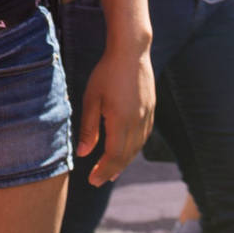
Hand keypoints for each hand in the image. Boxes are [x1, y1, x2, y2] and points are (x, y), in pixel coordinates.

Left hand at [76, 44, 155, 185]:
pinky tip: (127, 149)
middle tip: (98, 181)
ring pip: (138, 146)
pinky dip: (135, 147)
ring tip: (113, 170)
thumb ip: (88, 128)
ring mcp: (147, 114)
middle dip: (112, 170)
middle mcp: (138, 120)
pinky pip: (144, 134)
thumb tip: (82, 154)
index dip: (103, 170)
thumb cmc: (107, 73)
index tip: (92, 180)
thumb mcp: (91, 99)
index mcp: (121, 120)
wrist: (131, 52)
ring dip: (125, 160)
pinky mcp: (151, 107)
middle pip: (127, 154)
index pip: (114, 154)